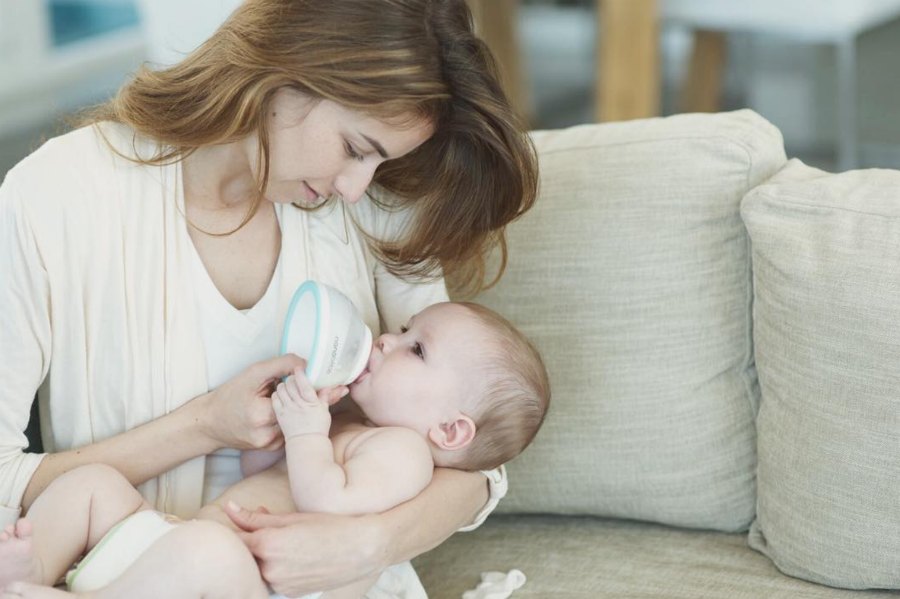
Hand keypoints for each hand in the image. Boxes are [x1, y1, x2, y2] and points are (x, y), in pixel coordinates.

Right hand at [194, 354, 305, 450]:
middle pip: (295, 409)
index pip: (294, 396)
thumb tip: (304, 364)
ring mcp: (269, 444)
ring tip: (269, 404)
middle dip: (291, 398)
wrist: (210, 422)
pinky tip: (269, 414)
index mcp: (262, 415)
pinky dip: (283, 420)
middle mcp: (267, 434)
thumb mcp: (253, 373)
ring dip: (288, 410)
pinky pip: (286, 430)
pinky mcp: (270, 448)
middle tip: (275, 392)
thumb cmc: (230, 396)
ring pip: (293, 420)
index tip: (282, 382)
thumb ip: (281, 365)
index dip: (291, 386)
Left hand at [224, 502, 386, 595]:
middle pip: (246, 555)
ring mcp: (280, 585)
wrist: (363, 549)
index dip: (237, 529)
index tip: (240, 521)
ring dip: (264, 557)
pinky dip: (277, 568)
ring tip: (288, 543)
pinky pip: (273, 579)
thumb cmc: (331, 526)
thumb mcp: (292, 517)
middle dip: (252, 542)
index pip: (235, 540)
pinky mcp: (289, 593)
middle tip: (271, 529)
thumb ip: (256, 517)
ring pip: (259, 568)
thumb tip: (229, 509)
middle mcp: (270, 569)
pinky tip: (296, 556)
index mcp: (268, 545)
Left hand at [272, 368, 346, 439]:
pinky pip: (275, 398)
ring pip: (281, 389)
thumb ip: (327, 396)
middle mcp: (298, 404)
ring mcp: (288, 409)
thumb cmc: (317, 428)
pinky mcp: (280, 414)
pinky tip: (282, 395)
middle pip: (290, 383)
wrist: (306, 442)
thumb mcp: (325, 411)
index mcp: (311, 402)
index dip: (300, 373)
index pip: (304, 383)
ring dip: (284, 384)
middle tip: (293, 377)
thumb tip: (334, 386)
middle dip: (291, 377)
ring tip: (287, 386)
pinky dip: (278, 394)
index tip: (299, 368)